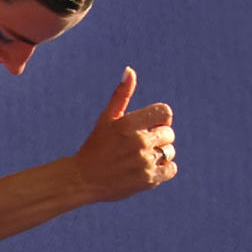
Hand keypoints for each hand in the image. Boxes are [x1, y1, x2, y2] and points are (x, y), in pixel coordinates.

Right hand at [73, 69, 180, 200]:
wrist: (81, 180)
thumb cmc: (95, 147)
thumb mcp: (106, 119)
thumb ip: (121, 96)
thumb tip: (130, 70)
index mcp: (128, 124)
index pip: (164, 113)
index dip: (161, 119)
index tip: (149, 127)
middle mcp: (138, 142)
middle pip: (168, 134)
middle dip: (157, 138)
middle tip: (138, 147)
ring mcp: (143, 162)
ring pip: (169, 151)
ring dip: (159, 154)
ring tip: (140, 159)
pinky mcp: (147, 180)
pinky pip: (171, 169)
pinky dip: (163, 169)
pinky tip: (145, 170)